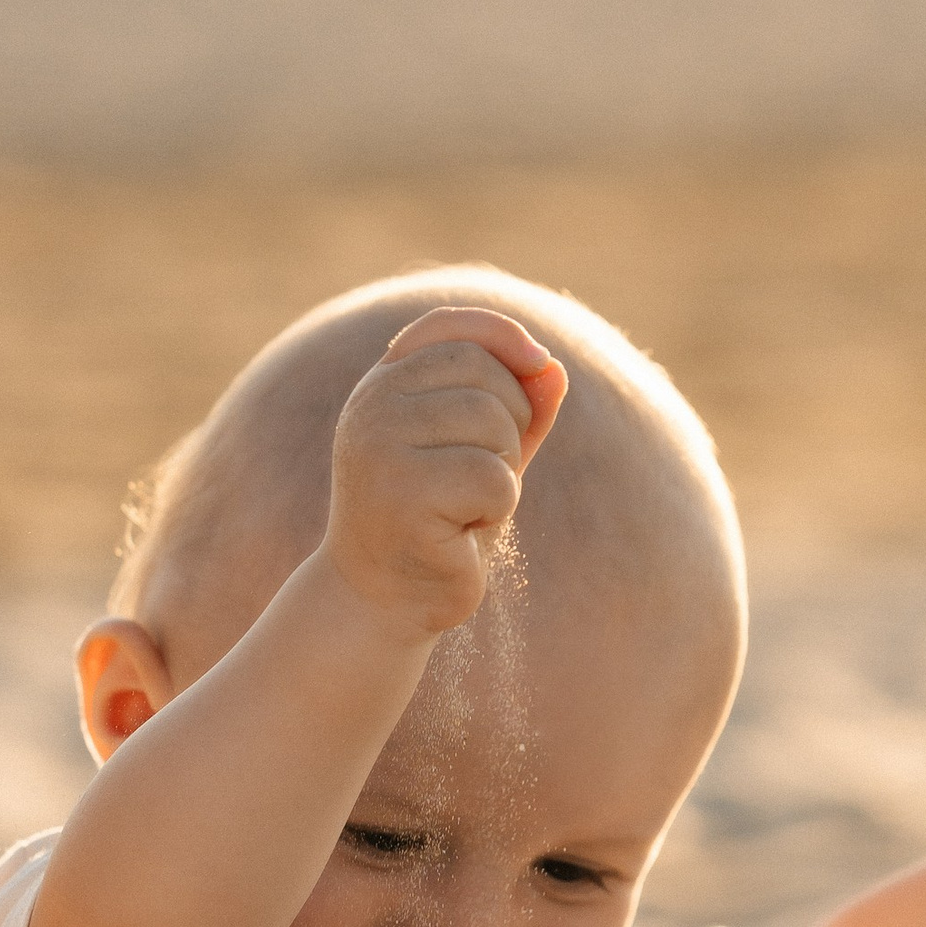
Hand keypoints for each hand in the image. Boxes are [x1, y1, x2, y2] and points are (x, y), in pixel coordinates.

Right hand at [320, 306, 568, 638]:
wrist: (384, 599)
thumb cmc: (441, 522)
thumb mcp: (483, 453)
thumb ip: (519, 408)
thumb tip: (552, 369)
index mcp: (383, 385)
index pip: (448, 327)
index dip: (502, 335)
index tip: (539, 362)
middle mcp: (373, 406)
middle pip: (483, 374)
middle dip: (511, 422)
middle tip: (480, 477)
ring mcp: (380, 447)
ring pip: (492, 425)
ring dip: (503, 472)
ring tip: (467, 506)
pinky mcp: (401, 495)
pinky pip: (491, 479)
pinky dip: (497, 508)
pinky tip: (462, 533)